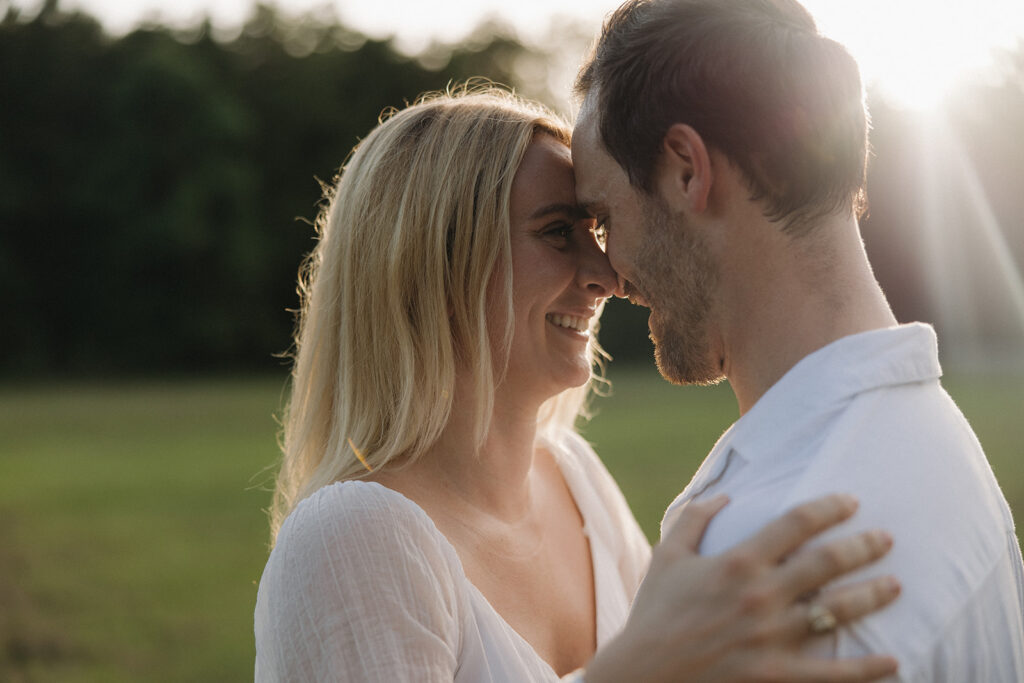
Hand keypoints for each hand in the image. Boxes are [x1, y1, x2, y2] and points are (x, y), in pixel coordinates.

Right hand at [585, 494, 899, 682]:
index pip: (796, 523)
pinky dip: (868, 669)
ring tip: (895, 585)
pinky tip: (893, 661)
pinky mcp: (776, 676)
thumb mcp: (667, 557)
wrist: (643, 676)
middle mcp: (760, 596)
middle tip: (886, 539)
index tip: (851, 501)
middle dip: (864, 546)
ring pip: (838, 611)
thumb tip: (726, 496)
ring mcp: (772, 638)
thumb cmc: (653, 615)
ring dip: (873, 595)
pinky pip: (833, 674)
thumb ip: (695, 520)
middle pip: (828, 562)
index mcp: (736, 562)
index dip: (829, 507)